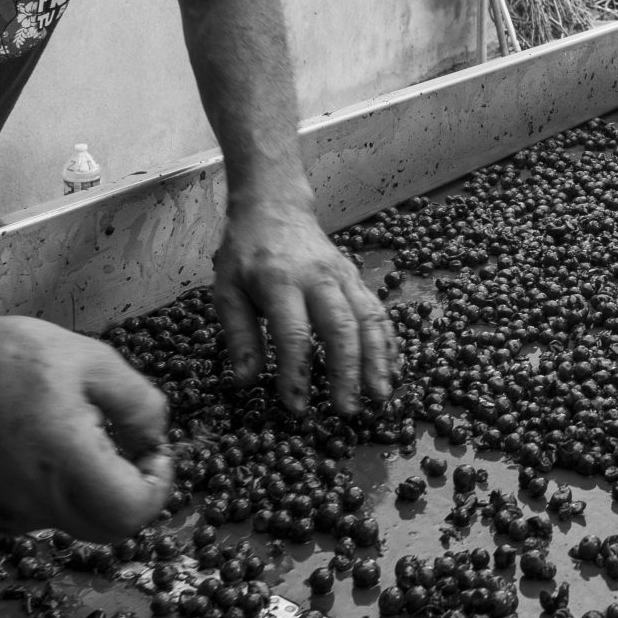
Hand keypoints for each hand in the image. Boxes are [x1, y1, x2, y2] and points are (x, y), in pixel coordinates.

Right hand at [0, 305, 172, 541]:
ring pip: (84, 523)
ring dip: (100, 490)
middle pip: (113, 529)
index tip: (153, 448)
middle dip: (135, 492)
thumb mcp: (91, 360)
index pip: (132, 511)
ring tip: (81, 433)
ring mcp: (14, 514)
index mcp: (66, 463)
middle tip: (131, 446)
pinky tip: (49, 447)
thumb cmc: (10, 357)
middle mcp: (39, 501)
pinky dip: (66, 491)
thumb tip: (154, 440)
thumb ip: (140, 402)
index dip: (158, 485)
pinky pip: (51, 516)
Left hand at [214, 198, 399, 414]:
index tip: (297, 407)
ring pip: (369, 320)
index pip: (293, 334)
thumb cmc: (246, 254)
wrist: (275, 207)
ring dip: (378, 360)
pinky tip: (391, 370)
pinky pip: (378, 312)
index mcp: (280, 283)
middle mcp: (319, 279)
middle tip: (348, 411)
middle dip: (348, 372)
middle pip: (341, 328)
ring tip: (381, 396)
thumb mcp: (226, 291)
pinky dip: (388, 342)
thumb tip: (245, 381)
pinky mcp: (357, 278)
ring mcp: (344, 277)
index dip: (296, 373)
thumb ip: (239, 336)